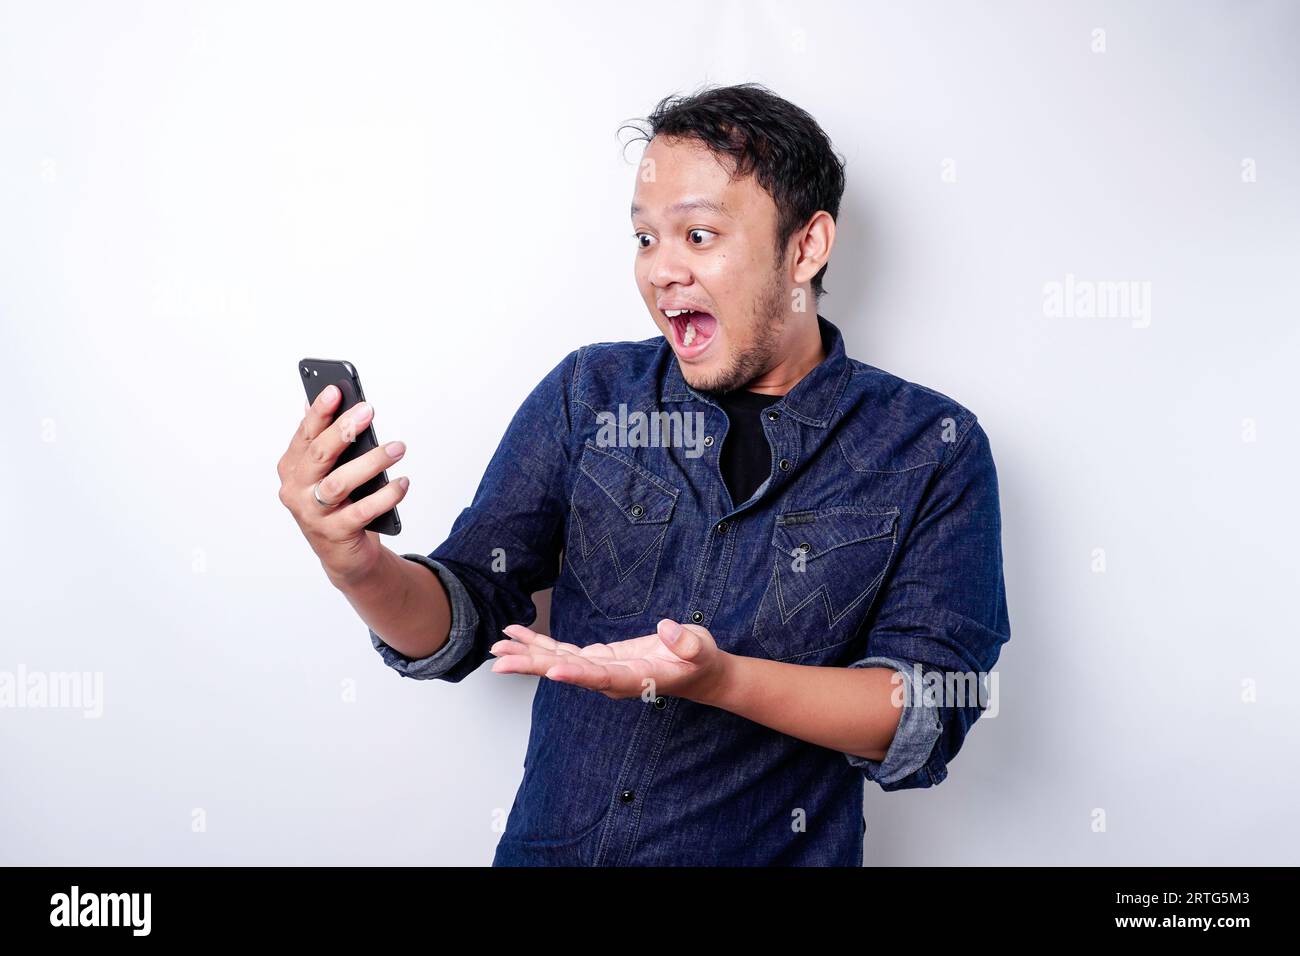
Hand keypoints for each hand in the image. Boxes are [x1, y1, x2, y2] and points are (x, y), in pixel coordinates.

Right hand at [276, 384, 410, 585]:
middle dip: (343, 430)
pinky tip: (403, 482)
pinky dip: (385, 496)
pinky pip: (362, 512)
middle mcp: (296, 491)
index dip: (319, 412)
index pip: (305, 435)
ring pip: (339, 483)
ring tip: (397, 448)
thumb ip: (327, 441)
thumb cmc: (338, 505)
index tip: (336, 390)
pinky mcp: (335, 534)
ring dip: (371, 462)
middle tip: (368, 411)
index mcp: (292, 469)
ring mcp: (313, 515)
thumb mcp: (328, 472)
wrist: (344, 556)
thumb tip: (332, 399)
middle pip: (319, 455)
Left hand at [489, 619, 732, 703]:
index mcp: (637, 678)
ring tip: (498, 645)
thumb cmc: (701, 662)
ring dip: (528, 654)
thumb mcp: (702, 649)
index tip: (551, 670)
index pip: (603, 677)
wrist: (698, 674)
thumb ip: (687, 643)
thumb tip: (667, 629)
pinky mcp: (600, 659)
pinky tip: (520, 636)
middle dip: (533, 665)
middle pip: (569, 671)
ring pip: (560, 661)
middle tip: (500, 661)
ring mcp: (603, 669)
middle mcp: (612, 678)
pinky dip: (541, 644)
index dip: (577, 674)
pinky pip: (565, 652)